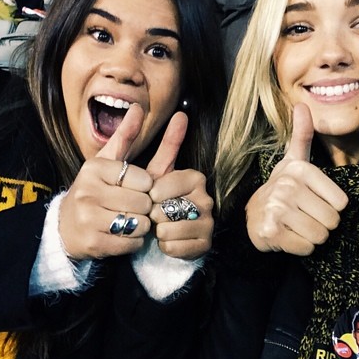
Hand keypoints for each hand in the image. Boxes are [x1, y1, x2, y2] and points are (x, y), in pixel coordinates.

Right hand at [59, 104, 154, 259]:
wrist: (65, 227)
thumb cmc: (95, 190)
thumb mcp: (108, 162)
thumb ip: (126, 135)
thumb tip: (140, 107)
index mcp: (94, 169)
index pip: (143, 179)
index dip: (146, 187)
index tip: (135, 188)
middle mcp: (87, 192)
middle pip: (143, 202)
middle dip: (145, 207)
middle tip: (131, 207)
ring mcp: (88, 219)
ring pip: (139, 223)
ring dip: (141, 225)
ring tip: (126, 220)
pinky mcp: (92, 243)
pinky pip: (132, 243)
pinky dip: (133, 241)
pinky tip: (120, 235)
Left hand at [147, 111, 213, 259]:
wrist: (157, 232)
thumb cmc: (151, 199)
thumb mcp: (150, 170)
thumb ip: (158, 142)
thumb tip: (167, 111)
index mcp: (195, 177)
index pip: (163, 187)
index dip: (151, 195)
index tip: (151, 196)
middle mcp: (206, 198)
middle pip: (165, 210)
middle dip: (152, 215)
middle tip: (155, 215)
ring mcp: (208, 222)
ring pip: (169, 230)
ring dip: (157, 232)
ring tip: (160, 228)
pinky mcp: (205, 244)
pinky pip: (175, 247)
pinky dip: (165, 247)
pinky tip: (168, 241)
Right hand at [245, 103, 347, 255]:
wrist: (253, 216)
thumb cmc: (283, 189)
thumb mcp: (294, 161)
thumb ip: (302, 135)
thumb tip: (302, 104)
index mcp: (300, 169)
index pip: (342, 203)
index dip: (331, 208)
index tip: (313, 202)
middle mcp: (287, 186)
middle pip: (332, 221)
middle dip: (322, 225)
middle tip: (304, 217)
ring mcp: (277, 209)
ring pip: (320, 236)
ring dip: (312, 237)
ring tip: (297, 226)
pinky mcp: (271, 231)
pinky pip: (306, 248)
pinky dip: (301, 248)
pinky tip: (288, 236)